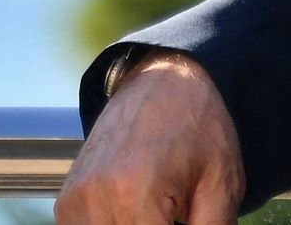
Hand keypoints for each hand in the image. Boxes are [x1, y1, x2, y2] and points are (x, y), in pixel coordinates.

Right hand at [56, 51, 244, 224]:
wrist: (164, 79)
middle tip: (176, 210)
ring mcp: (76, 197)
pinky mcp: (67, 198)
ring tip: (156, 211)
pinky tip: (136, 214)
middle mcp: (96, 195)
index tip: (187, 217)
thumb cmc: (199, 127)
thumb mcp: (222, 185)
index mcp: (135, 192)